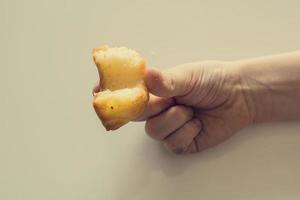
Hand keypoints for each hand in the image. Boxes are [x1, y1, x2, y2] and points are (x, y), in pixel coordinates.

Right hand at [138, 61, 252, 153]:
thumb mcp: (188, 76)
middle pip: (141, 119)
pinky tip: (198, 124)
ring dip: (176, 121)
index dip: (136, 101)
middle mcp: (161, 110)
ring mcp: (171, 127)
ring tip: (192, 112)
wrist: (239, 96)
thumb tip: (145, 74)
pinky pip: (173, 144)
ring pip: (155, 132)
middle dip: (160, 110)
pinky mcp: (183, 142)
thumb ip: (166, 80)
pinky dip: (186, 134)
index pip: (135, 100)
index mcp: (158, 92)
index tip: (146, 97)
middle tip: (176, 101)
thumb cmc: (214, 80)